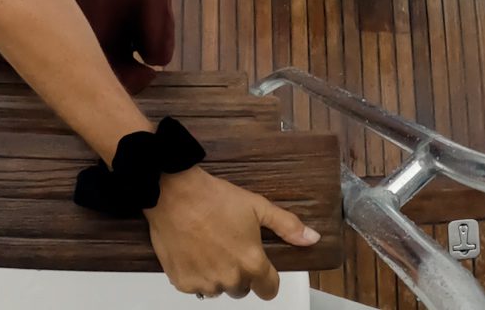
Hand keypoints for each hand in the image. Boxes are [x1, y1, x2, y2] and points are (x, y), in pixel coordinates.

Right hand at [143, 167, 320, 298]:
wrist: (174, 193)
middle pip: (242, 289)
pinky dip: (195, 274)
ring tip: (210, 247)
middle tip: (230, 247)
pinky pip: (195, 286)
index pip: (269, 290)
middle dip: (240, 272)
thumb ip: (287, 226)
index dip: (267, 278)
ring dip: (217, 274)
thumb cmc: (213, 198)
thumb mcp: (257, 206)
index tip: (261, 268)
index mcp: (252, 263)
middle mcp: (230, 277)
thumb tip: (311, 237)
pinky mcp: (183, 281)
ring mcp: (205, 282)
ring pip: (219, 289)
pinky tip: (194, 252)